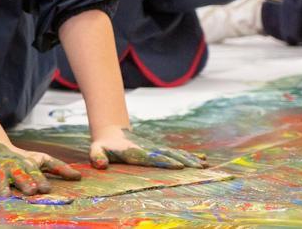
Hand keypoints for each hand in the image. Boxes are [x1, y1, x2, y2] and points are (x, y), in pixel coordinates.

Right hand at [0, 139, 80, 195]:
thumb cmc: (21, 159)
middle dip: (24, 182)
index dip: (40, 180)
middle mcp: (12, 167)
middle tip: (30, 190)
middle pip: (19, 175)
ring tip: (3, 195)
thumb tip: (80, 178)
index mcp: (27, 165)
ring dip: (1, 186)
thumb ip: (59, 168)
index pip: (35, 173)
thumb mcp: (39, 160)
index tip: (46, 188)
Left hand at [90, 127, 205, 169]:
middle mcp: (150, 150)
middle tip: (200, 168)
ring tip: (205, 165)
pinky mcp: (159, 151)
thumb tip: (100, 165)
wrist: (111, 133)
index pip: (154, 158)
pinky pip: (177, 153)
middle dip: (185, 161)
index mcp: (138, 153)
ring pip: (176, 153)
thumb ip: (97, 157)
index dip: (165, 161)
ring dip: (190, 159)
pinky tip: (202, 159)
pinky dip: (189, 156)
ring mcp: (156, 149)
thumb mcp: (96, 150)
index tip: (179, 166)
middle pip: (170, 155)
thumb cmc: (103, 146)